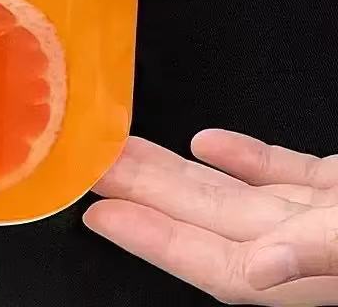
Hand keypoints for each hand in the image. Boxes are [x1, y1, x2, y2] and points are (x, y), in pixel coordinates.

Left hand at [84, 131, 337, 304]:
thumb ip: (321, 250)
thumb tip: (264, 268)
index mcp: (311, 266)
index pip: (215, 261)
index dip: (154, 241)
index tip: (102, 214)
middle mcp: (308, 244)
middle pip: (209, 222)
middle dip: (146, 195)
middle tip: (95, 168)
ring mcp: (322, 213)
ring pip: (234, 194)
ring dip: (179, 172)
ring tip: (127, 150)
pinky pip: (280, 171)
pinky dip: (241, 158)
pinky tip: (203, 142)